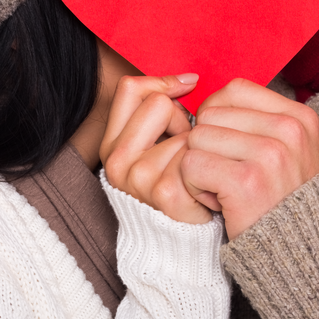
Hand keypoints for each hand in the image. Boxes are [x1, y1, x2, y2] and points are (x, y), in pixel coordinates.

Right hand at [100, 74, 212, 224]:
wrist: (184, 239)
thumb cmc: (179, 182)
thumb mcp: (159, 142)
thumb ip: (162, 109)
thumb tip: (190, 79)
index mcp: (111, 145)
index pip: (131, 88)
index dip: (162, 83)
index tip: (186, 88)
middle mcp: (117, 162)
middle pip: (158, 104)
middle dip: (182, 119)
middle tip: (186, 147)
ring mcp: (138, 179)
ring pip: (183, 131)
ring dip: (198, 147)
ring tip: (196, 172)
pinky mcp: (164, 194)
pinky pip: (195, 156)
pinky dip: (207, 165)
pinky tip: (204, 186)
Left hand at [181, 78, 318, 238]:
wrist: (301, 256)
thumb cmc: (284, 201)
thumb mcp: (289, 150)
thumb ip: (257, 120)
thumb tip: (207, 98)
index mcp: (299, 116)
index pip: (234, 90)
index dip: (218, 116)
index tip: (228, 146)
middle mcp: (288, 130)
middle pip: (210, 113)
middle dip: (208, 145)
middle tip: (230, 176)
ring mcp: (269, 154)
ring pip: (197, 137)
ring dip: (200, 167)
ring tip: (226, 190)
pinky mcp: (245, 181)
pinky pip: (191, 164)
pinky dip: (195, 187)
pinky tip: (219, 203)